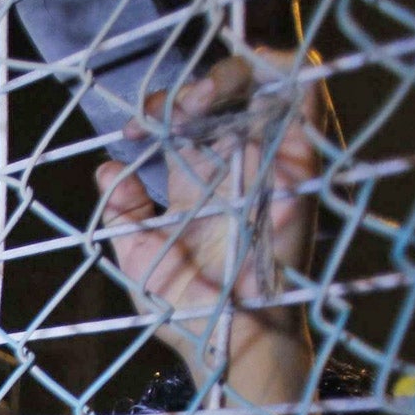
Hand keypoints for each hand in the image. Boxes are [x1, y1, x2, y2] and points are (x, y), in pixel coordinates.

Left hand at [96, 49, 321, 362]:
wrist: (227, 345)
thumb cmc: (186, 313)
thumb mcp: (140, 259)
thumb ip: (122, 214)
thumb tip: (105, 169)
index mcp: (201, 185)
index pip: (185, 124)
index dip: (158, 111)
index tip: (132, 131)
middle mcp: (238, 168)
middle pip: (225, 97)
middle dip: (191, 88)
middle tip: (166, 110)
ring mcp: (271, 164)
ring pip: (269, 86)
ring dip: (233, 74)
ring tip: (197, 100)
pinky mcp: (301, 167)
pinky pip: (309, 101)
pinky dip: (287, 72)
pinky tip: (256, 70)